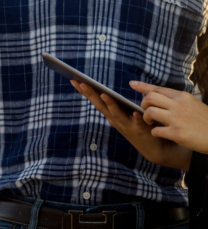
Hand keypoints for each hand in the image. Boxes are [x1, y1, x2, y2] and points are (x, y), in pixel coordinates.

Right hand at [70, 81, 191, 169]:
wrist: (154, 148)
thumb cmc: (139, 127)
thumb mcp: (123, 115)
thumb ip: (115, 105)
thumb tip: (103, 91)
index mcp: (111, 114)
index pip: (95, 100)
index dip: (85, 91)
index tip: (74, 79)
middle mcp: (116, 120)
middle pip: (101, 105)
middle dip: (90, 94)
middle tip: (81, 82)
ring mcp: (127, 126)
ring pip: (116, 114)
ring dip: (110, 104)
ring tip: (103, 93)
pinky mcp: (142, 131)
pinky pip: (139, 123)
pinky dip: (136, 119)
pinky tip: (136, 113)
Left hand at [131, 81, 207, 155]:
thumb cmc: (204, 121)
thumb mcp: (193, 104)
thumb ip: (177, 100)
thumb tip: (160, 98)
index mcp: (182, 97)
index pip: (158, 89)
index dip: (142, 87)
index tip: (132, 84)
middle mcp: (179, 105)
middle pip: (150, 98)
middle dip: (143, 104)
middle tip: (145, 111)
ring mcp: (177, 118)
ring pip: (149, 112)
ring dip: (145, 118)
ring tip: (150, 122)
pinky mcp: (177, 133)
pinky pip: (155, 130)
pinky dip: (154, 132)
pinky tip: (159, 133)